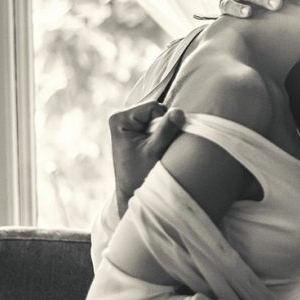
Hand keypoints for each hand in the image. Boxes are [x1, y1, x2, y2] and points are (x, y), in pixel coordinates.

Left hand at [108, 101, 184, 215]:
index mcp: (120, 118)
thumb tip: (179, 112)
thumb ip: (166, 130)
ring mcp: (129, 122)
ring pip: (158, 117)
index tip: (155, 142)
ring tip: (155, 148)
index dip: (162, 122)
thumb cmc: (139, 174)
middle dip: (162, 126)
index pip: (154, 107)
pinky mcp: (135, 129)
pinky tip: (155, 147)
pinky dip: (160, 134)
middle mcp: (122, 117)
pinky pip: (156, 123)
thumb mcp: (154, 151)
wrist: (132, 192)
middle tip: (155, 146)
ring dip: (162, 131)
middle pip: (156, 110)